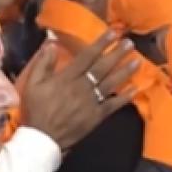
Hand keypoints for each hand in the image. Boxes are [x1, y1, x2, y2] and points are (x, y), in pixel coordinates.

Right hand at [20, 31, 139, 150]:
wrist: (43, 138)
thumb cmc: (37, 109)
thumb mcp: (33, 83)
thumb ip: (43, 63)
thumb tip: (51, 42)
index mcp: (67, 78)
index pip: (87, 56)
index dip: (101, 43)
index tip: (113, 33)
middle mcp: (82, 87)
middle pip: (103, 67)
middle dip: (117, 54)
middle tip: (130, 43)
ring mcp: (91, 102)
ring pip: (111, 84)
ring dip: (125, 72)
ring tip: (138, 61)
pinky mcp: (97, 116)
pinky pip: (113, 104)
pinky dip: (125, 97)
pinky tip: (136, 88)